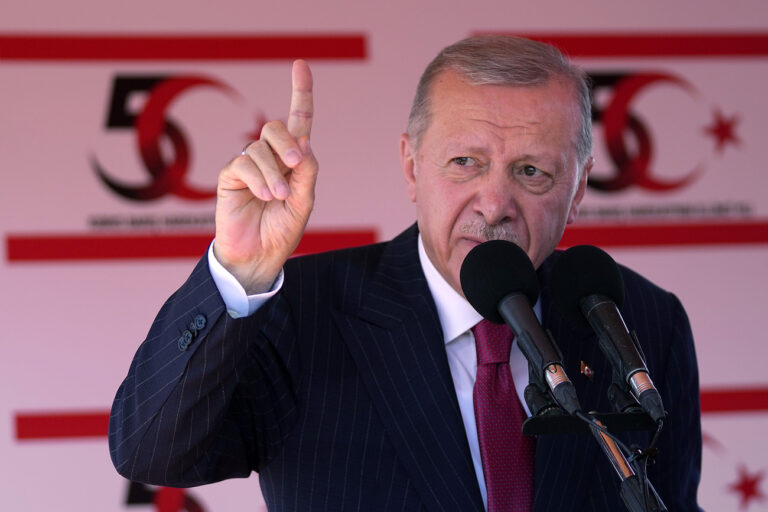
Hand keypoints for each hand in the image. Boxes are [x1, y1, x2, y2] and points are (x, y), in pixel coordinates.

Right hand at [213, 60, 317, 293]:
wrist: (259, 256)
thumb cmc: (282, 230)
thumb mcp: (304, 201)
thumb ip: (306, 173)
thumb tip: (303, 143)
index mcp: (293, 161)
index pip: (298, 120)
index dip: (300, 93)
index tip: (300, 64)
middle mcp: (270, 158)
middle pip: (276, 128)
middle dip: (287, 142)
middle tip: (296, 164)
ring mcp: (249, 166)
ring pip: (259, 148)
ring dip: (273, 173)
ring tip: (276, 197)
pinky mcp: (230, 176)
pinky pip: (243, 164)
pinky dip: (257, 179)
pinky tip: (262, 196)